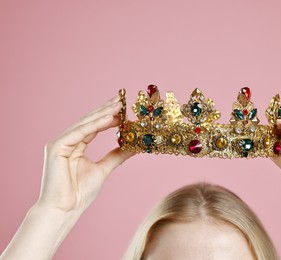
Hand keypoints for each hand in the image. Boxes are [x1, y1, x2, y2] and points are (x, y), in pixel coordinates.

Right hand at [36, 95, 133, 213]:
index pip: (94, 126)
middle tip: (122, 99)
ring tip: (119, 105)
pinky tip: (109, 118)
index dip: (108, 116)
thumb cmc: (79, 193)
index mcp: (75, 146)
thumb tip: (132, 147)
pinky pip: (79, 133)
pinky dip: (95, 125)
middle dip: (106, 110)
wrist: (64, 209)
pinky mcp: (56, 147)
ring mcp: (59, 143)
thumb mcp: (103, 169)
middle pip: (89, 121)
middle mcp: (66, 141)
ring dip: (103, 114)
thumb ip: (116, 156)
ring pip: (84, 124)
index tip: (123, 108)